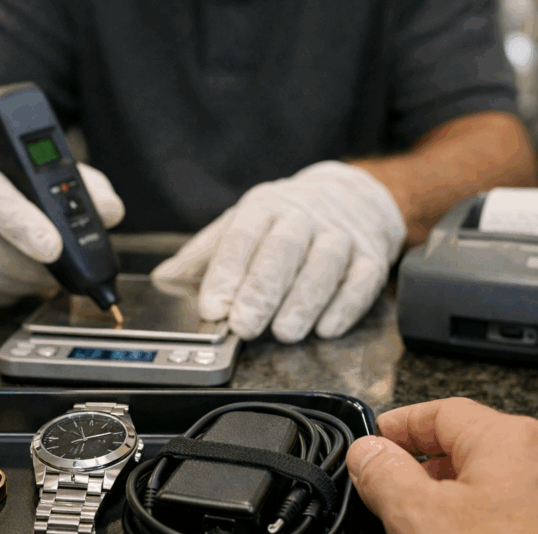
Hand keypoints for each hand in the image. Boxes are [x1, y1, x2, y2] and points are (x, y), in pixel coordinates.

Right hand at [0, 136, 124, 309]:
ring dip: (13, 284)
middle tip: (55, 273)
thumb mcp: (47, 168)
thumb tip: (107, 211)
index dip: (22, 224)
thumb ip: (82, 186)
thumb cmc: (7, 174)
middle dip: (25, 266)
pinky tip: (11, 284)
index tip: (53, 247)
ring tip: (37, 278)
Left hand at [152, 161, 404, 342]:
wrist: (354, 196)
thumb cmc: (287, 220)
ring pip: (325, 264)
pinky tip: (326, 328)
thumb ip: (203, 256)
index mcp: (264, 208)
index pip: (241, 237)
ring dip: (304, 301)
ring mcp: (341, 234)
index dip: (225, 274)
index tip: (212, 307)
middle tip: (245, 325)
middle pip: (283, 249)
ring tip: (285, 333)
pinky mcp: (372, 255)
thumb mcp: (240, 226)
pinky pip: (362, 279)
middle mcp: (304, 216)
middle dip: (262, 290)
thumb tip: (165, 280)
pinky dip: (345, 306)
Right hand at [346, 398, 537, 533]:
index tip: (375, 442)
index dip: (398, 426)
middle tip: (381, 522)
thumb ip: (384, 475)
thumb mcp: (417, 521)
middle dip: (412, 501)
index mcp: (513, 442)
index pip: (443, 413)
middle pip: (465, 468)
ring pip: (488, 514)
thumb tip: (368, 451)